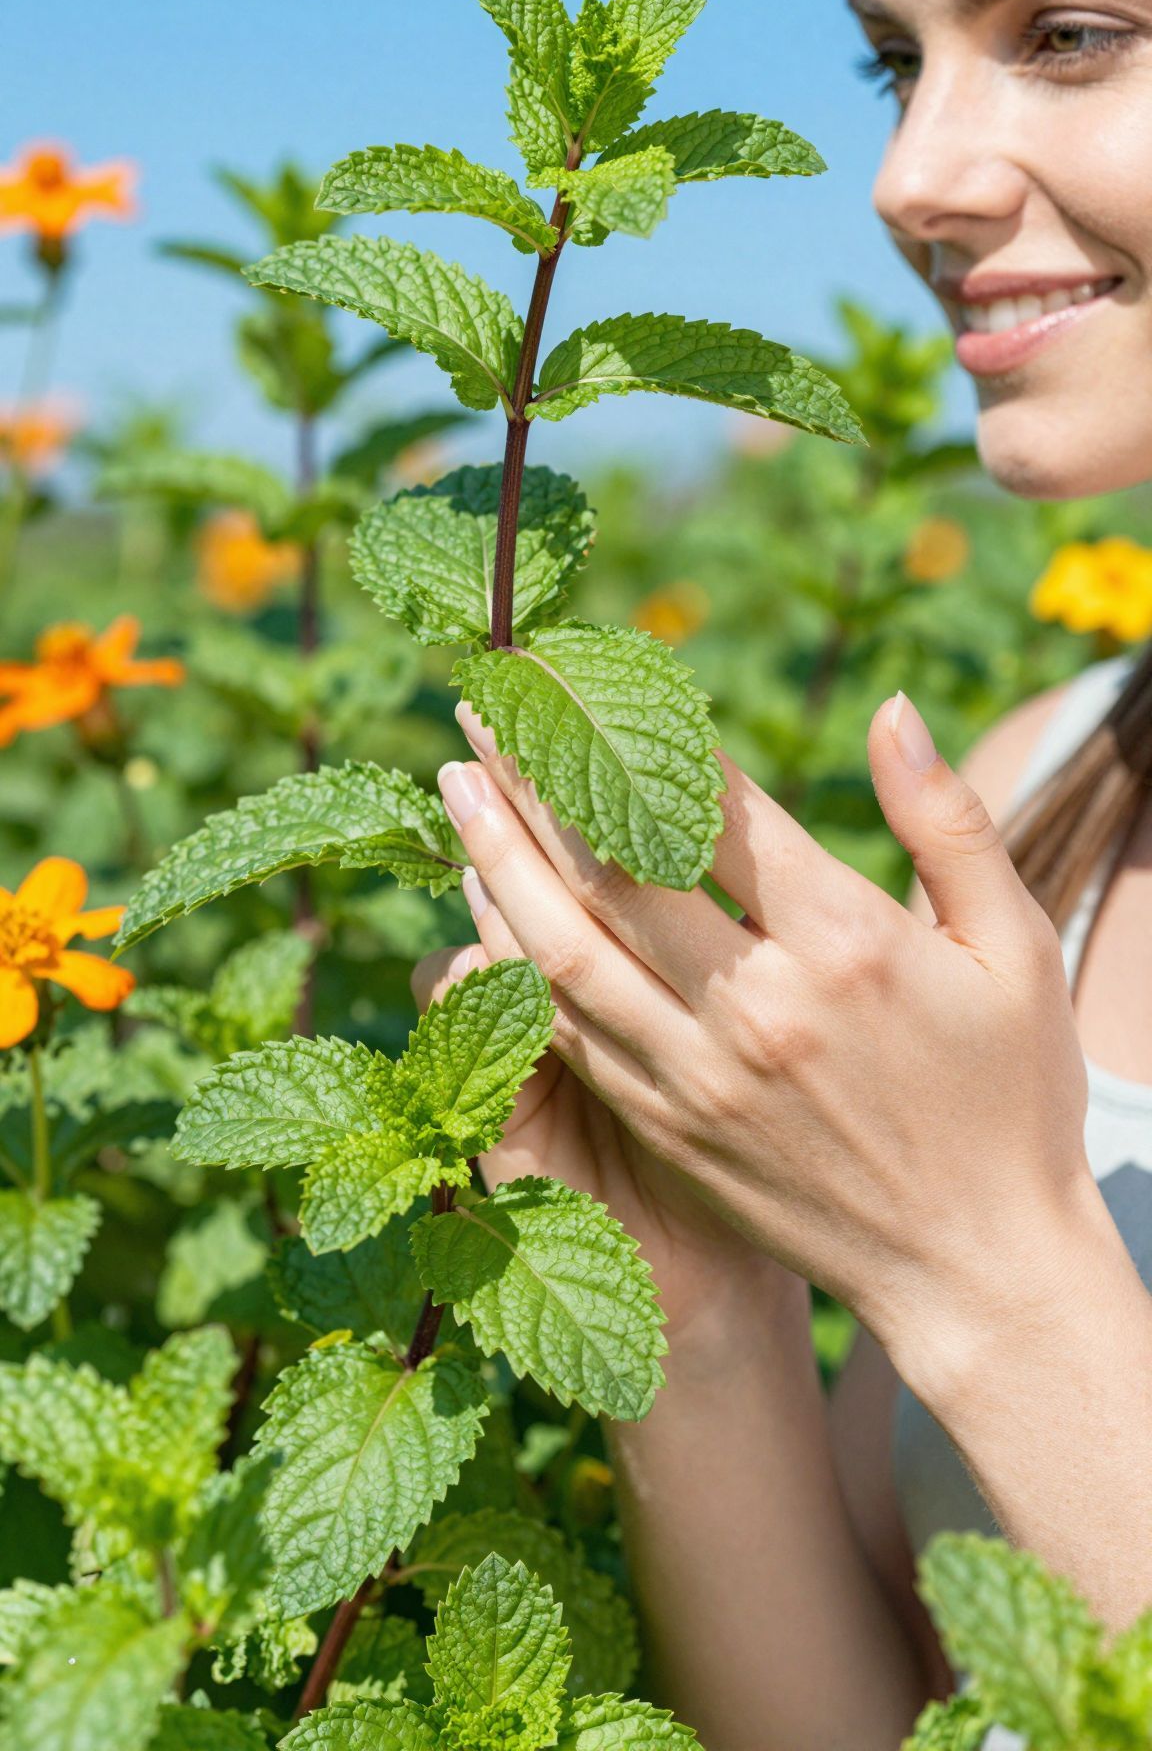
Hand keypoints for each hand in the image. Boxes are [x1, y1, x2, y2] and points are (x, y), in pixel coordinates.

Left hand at [434, 693, 1099, 1391]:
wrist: (977, 1268)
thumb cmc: (1010, 1096)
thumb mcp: (1013, 948)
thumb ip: (948, 820)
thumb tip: (891, 708)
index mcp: (846, 943)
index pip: (717, 810)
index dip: (648, 735)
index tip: (596, 677)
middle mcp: (758, 1005)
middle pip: (613, 870)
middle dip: (537, 779)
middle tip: (481, 707)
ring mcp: (701, 1074)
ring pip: (565, 949)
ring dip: (499, 859)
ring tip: (456, 786)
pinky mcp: (670, 1126)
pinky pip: (568, 1030)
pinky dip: (514, 960)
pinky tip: (484, 905)